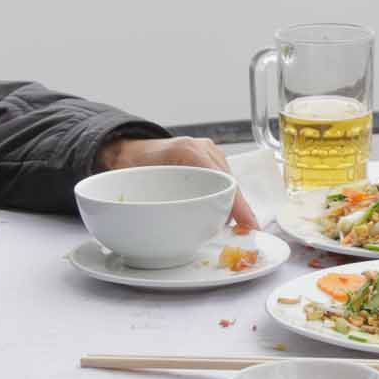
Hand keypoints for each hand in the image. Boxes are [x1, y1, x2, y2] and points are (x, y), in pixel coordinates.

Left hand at [98, 132, 261, 232]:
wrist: (130, 151)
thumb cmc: (132, 166)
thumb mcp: (141, 185)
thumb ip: (157, 204)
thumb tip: (177, 230)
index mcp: (187, 151)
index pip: (221, 178)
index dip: (237, 203)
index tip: (248, 223)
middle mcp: (202, 147)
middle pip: (229, 181)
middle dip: (237, 207)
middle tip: (242, 231)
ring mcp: (208, 150)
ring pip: (229, 180)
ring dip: (231, 202)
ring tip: (231, 225)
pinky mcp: (209, 156)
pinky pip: (223, 177)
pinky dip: (224, 195)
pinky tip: (221, 212)